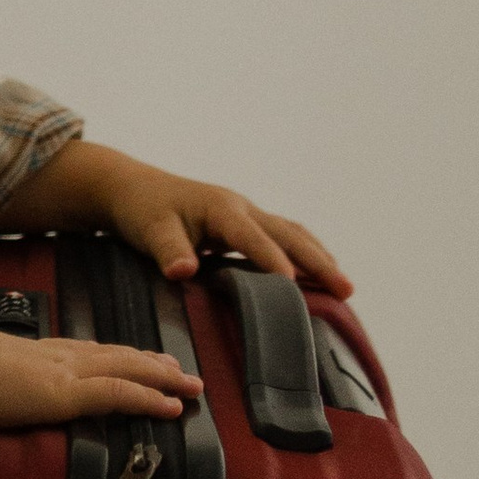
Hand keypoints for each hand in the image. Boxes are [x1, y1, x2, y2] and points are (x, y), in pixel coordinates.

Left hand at [0, 139, 353, 298]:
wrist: (133, 189)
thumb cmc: (141, 211)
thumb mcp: (150, 230)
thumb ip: (168, 251)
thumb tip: (183, 271)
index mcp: (221, 209)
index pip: (252, 238)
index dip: (272, 260)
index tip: (291, 283)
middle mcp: (241, 209)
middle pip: (288, 234)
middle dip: (317, 261)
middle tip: (346, 289)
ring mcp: (246, 215)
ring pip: (292, 234)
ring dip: (318, 258)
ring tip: (344, 288)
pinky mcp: (244, 225)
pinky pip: (283, 238)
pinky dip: (304, 255)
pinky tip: (315, 277)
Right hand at [0, 316, 198, 428]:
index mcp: (32, 353)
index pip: (87, 351)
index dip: (117, 356)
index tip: (138, 358)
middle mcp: (54, 356)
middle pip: (115, 355)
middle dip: (151, 362)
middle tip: (180, 370)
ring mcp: (62, 371)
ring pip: (128, 368)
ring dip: (164, 377)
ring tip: (191, 386)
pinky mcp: (64, 392)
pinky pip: (120, 393)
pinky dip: (150, 397)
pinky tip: (172, 405)